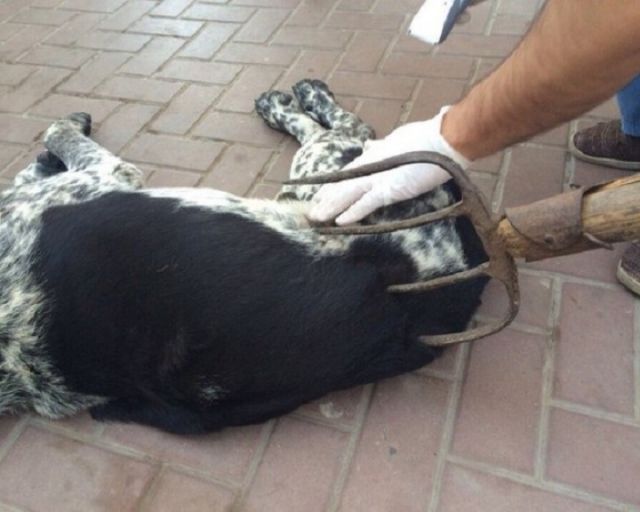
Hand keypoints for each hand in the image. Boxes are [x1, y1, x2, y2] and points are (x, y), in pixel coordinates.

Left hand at [308, 107, 470, 224]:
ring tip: (317, 218)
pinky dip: (353, 212)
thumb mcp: (398, 140)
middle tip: (311, 213)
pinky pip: (367, 203)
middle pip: (342, 185)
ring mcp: (379, 178)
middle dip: (326, 199)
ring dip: (331, 207)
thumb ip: (382, 146)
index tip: (320, 195)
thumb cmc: (426, 138)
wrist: (444, 139)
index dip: (332, 185)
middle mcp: (371, 167)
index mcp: (373, 156)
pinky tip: (340, 221)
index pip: (347, 173)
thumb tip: (370, 146)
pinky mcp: (390, 189)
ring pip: (348, 194)